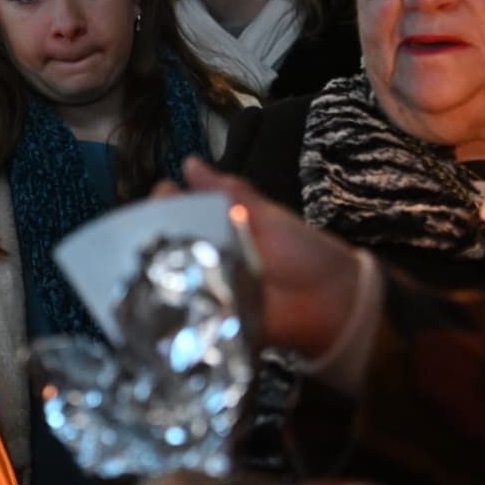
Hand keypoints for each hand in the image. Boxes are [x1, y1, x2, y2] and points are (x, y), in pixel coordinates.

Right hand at [162, 159, 364, 359]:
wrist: (334, 299)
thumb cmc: (305, 253)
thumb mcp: (266, 216)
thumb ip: (231, 192)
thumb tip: (191, 162)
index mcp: (218, 230)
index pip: (180, 212)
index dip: (166, 202)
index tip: (163, 192)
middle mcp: (206, 259)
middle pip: (167, 245)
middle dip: (154, 235)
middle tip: (149, 227)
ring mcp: (206, 291)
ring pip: (169, 279)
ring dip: (158, 271)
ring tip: (150, 260)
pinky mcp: (210, 321)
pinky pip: (184, 315)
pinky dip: (172, 309)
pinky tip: (159, 297)